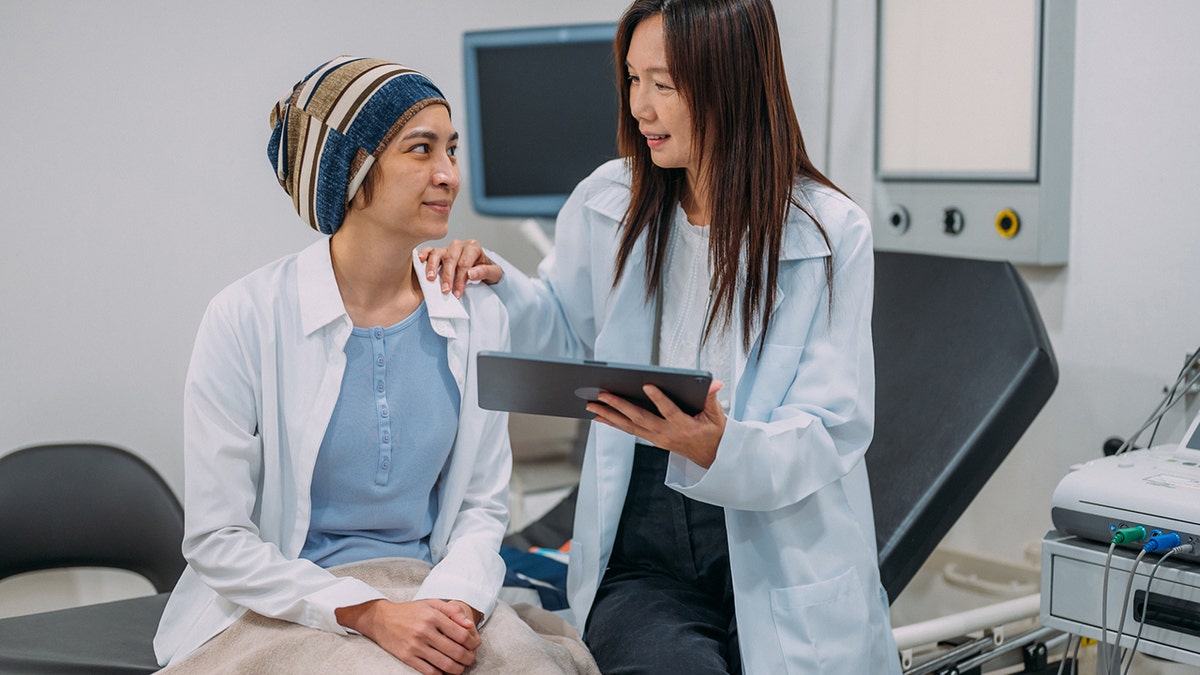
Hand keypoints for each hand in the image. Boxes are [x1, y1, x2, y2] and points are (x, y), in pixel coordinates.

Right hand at [336, 598, 481, 674]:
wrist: (381, 619)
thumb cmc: (410, 611)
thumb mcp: (432, 604)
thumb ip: (453, 612)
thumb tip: (470, 625)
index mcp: (433, 616)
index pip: (461, 634)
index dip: (473, 643)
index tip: (475, 645)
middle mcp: (424, 631)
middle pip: (456, 651)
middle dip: (468, 658)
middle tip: (470, 659)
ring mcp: (415, 646)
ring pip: (445, 665)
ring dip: (458, 669)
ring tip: (461, 667)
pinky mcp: (407, 657)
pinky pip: (429, 672)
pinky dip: (441, 674)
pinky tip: (445, 671)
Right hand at [418, 239, 502, 297]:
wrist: (480, 271)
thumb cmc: (486, 272)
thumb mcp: (494, 274)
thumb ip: (486, 272)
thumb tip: (471, 273)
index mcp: (473, 247)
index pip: (465, 263)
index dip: (461, 279)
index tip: (458, 293)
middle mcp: (459, 245)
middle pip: (451, 259)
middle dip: (448, 276)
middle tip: (445, 291)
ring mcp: (447, 248)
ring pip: (438, 254)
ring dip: (433, 267)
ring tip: (431, 279)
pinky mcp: (438, 252)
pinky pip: (429, 251)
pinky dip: (424, 254)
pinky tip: (420, 260)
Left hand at [587, 381, 726, 468]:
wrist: (711, 458)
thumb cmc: (714, 433)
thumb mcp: (717, 415)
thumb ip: (712, 398)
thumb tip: (715, 383)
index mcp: (684, 426)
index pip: (669, 411)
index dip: (658, 399)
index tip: (647, 385)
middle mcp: (666, 434)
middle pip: (640, 419)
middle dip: (619, 405)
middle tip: (602, 394)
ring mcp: (657, 438)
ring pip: (629, 426)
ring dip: (609, 415)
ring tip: (591, 405)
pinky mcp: (651, 440)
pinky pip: (629, 430)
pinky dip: (613, 422)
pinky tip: (599, 416)